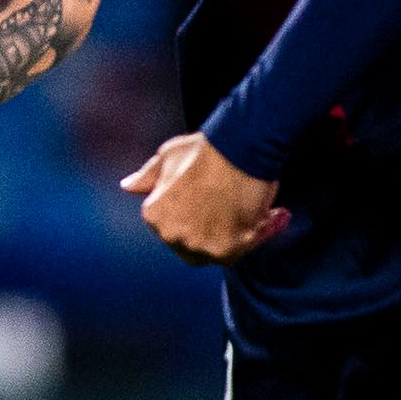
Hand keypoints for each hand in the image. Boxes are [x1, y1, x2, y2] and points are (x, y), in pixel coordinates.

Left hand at [123, 132, 287, 263]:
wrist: (238, 148)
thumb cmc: (205, 150)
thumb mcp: (167, 157)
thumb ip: (148, 177)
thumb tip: (128, 186)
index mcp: (154, 215)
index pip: (173, 231)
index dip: (197, 219)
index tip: (214, 205)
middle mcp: (171, 235)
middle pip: (194, 247)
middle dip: (213, 231)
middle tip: (233, 210)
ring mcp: (198, 245)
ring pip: (219, 252)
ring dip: (237, 234)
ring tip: (254, 208)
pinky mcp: (228, 249)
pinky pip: (245, 250)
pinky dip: (261, 234)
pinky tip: (272, 214)